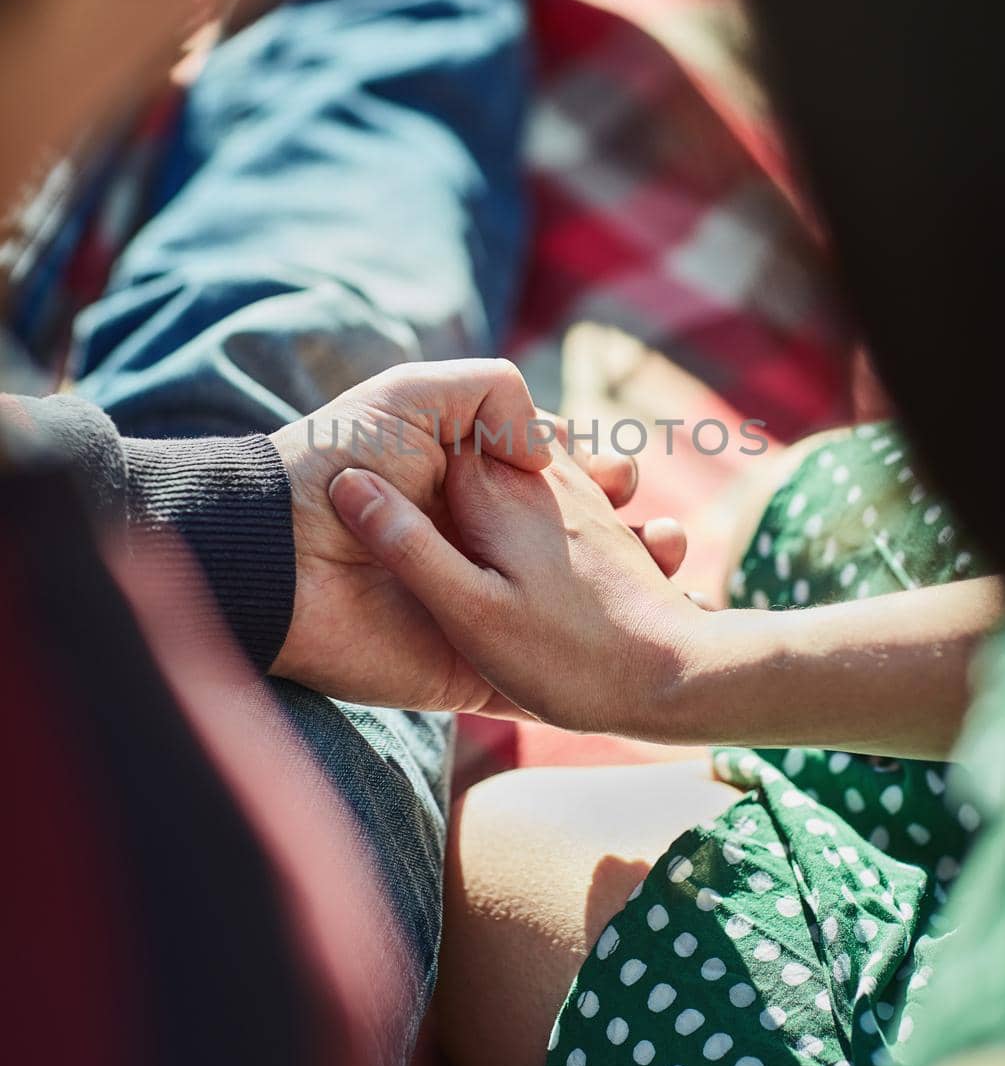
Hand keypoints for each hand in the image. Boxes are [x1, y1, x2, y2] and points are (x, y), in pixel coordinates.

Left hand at [270, 359, 684, 713]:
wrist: (278, 558)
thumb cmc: (336, 463)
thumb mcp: (415, 394)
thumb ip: (493, 396)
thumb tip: (550, 454)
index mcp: (463, 484)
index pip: (545, 477)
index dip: (588, 473)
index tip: (617, 474)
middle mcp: (474, 544)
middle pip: (569, 539)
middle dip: (617, 529)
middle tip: (650, 528)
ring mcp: (473, 606)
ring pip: (566, 603)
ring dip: (624, 587)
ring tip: (666, 567)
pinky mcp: (469, 666)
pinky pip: (539, 671)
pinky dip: (593, 660)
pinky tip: (647, 625)